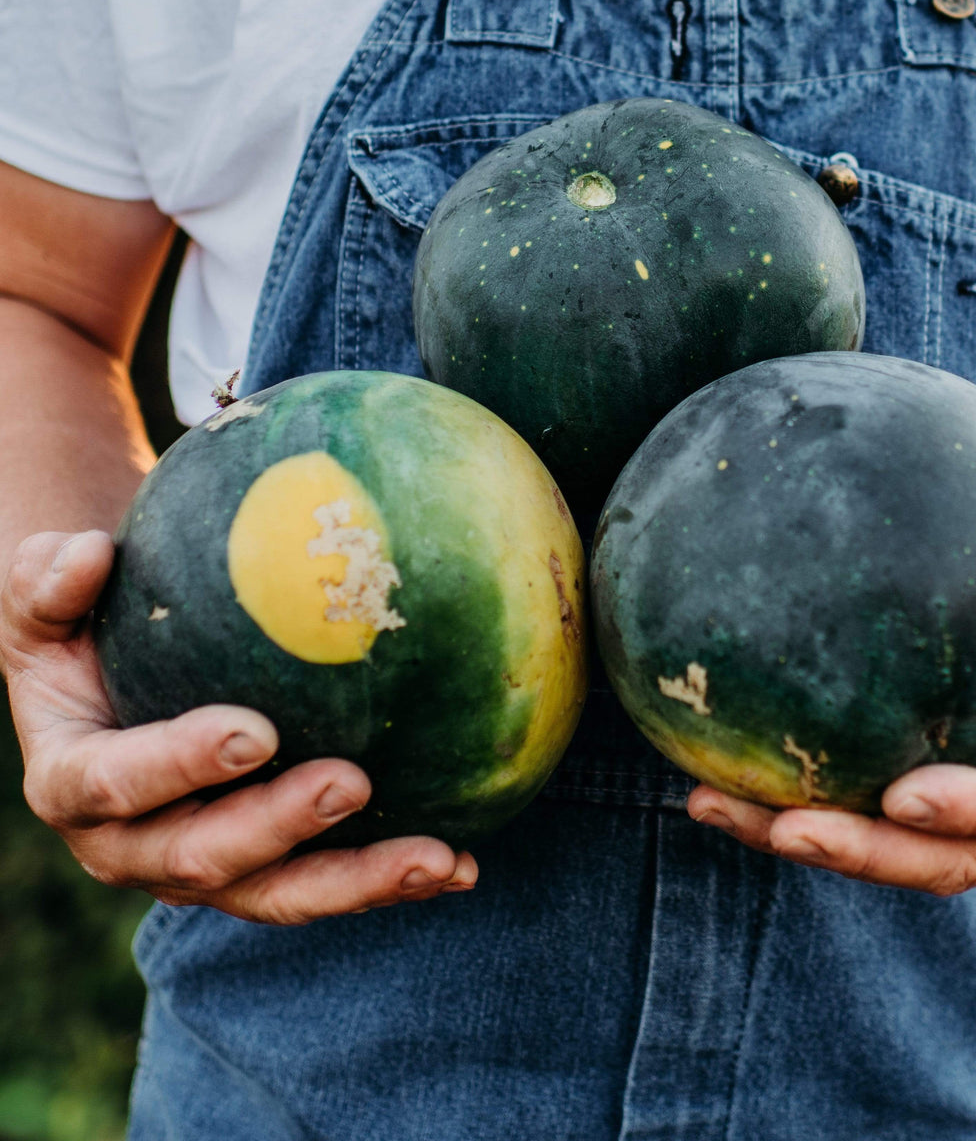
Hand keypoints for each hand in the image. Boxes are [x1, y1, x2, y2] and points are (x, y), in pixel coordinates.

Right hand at [3, 530, 476, 922]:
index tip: (252, 733)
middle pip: (206, 857)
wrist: (109, 685)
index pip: (118, 784)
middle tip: (351, 782)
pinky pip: (327, 882)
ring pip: (281, 893)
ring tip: (437, 858)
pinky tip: (461, 865)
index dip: (180, 766)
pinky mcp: (265, 869)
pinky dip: (389, 878)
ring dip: (361, 881)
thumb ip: (47, 583)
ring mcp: (204, 867)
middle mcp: (135, 845)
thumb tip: (87, 553)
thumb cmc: (80, 632)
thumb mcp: (43, 602)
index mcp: (76, 784)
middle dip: (280, 827)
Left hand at [688, 484, 975, 894]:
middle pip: (950, 858)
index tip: (905, 797)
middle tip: (789, 830)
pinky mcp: (921, 802)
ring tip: (715, 808)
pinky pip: (858, 820)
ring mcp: (973, 817)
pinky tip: (712, 782)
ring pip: (889, 855)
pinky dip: (786, 812)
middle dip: (867, 854)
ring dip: (802, 841)